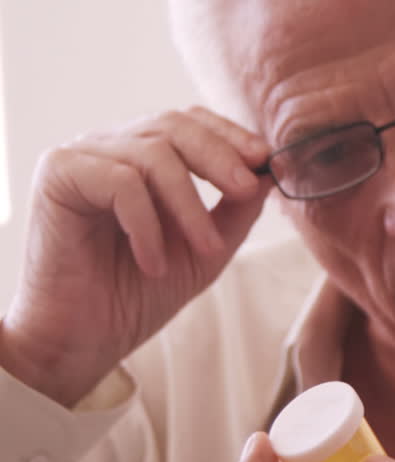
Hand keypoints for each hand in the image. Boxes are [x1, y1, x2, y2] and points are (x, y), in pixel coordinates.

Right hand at [1, 108, 271, 406]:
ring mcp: (81, 157)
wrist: (85, 338)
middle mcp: (109, 147)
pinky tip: (151, 263)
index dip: (229, 135)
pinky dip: (147, 224)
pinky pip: (121, 182)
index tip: (264, 159)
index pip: (189, 122)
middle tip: (246, 191)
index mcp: (140, 154)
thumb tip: (270, 173)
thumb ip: (236, 210)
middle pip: (173, 126)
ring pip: (153, 154)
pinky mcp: (57, 176)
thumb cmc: (139, 292)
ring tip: (205, 249)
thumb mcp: (206, 248)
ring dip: (189, 205)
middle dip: (219, 157)